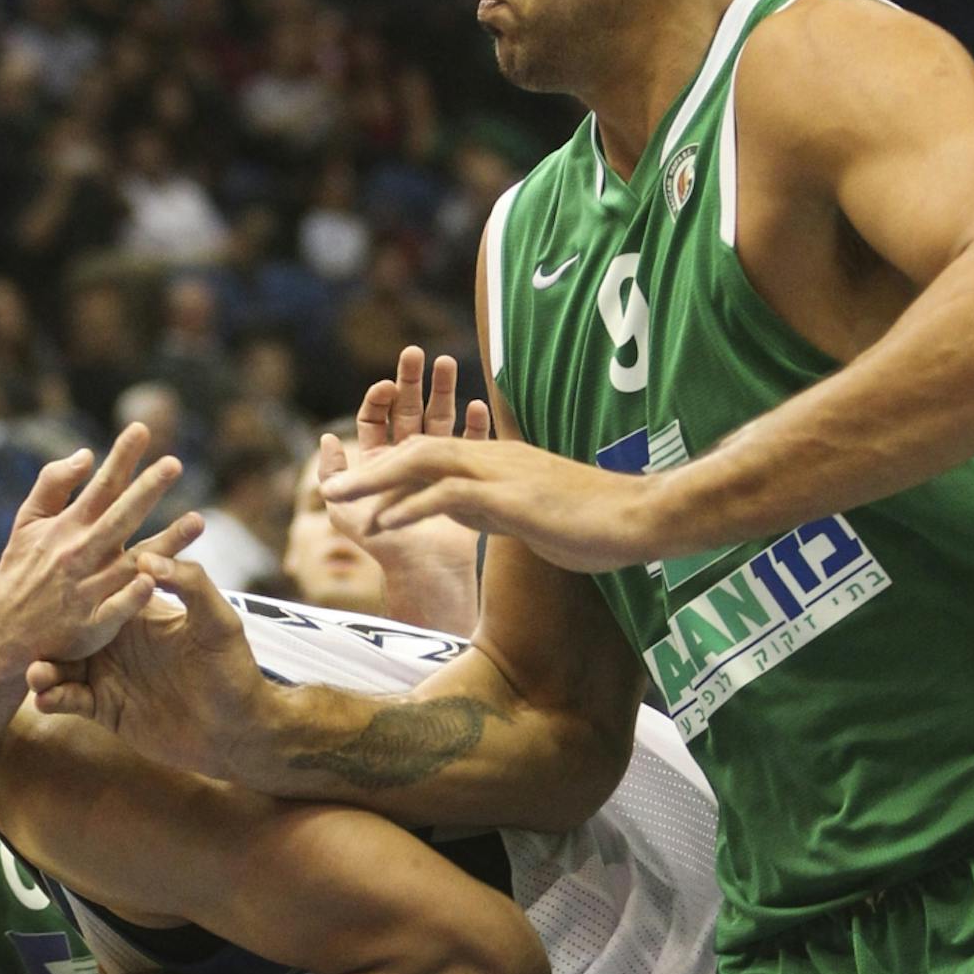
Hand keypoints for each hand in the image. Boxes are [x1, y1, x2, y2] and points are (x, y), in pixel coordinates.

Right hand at [0, 425, 182, 670]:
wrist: (1, 632)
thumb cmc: (21, 572)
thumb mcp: (27, 523)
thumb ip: (53, 485)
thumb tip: (86, 453)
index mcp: (68, 528)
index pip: (101, 486)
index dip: (121, 457)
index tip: (142, 428)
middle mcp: (80, 554)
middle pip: (120, 517)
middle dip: (147, 490)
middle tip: (174, 464)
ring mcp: (88, 590)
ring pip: (132, 562)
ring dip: (165, 542)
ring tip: (199, 521)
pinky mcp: (92, 625)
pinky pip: (118, 609)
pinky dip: (133, 595)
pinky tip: (154, 578)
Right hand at [26, 546, 272, 777]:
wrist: (237, 730)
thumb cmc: (235, 668)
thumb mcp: (219, 621)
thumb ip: (191, 583)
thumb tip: (149, 556)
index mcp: (138, 613)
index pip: (98, 590)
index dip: (73, 585)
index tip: (46, 583)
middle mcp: (116, 640)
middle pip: (68, 630)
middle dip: (46, 633)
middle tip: (31, 637)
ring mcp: (107, 675)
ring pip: (60, 666)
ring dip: (43, 669)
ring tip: (36, 675)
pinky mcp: (104, 709)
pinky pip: (69, 701)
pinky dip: (53, 699)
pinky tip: (46, 700)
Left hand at [320, 430, 674, 573]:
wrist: (642, 517)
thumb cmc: (601, 523)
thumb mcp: (538, 513)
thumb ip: (503, 508)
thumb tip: (476, 514)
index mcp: (502, 462)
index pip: (438, 454)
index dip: (396, 466)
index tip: (362, 486)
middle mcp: (496, 457)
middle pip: (419, 450)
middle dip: (372, 467)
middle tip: (331, 488)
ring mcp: (502, 472)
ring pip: (423, 462)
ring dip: (376, 480)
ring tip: (338, 500)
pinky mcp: (510, 497)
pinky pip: (447, 496)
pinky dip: (409, 507)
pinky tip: (382, 524)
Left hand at [323, 346, 489, 577]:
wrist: (425, 575)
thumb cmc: (386, 547)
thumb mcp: (347, 513)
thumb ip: (333, 476)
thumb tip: (326, 438)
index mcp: (379, 461)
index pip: (376, 419)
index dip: (379, 398)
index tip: (386, 386)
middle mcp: (407, 460)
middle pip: (408, 411)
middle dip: (410, 381)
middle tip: (414, 353)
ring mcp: (437, 467)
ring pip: (439, 420)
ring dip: (443, 391)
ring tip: (447, 362)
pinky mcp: (465, 479)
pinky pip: (472, 446)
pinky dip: (474, 425)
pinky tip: (476, 407)